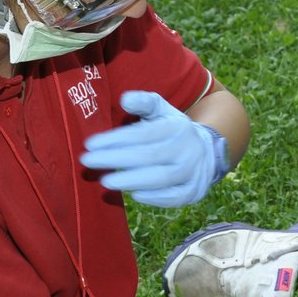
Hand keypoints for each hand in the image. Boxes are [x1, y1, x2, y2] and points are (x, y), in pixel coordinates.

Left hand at [81, 91, 228, 206]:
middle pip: (148, 156)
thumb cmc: (174, 131)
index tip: (90, 144)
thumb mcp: (162, 111)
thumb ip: (144, 102)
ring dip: (130, 181)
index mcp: (177, 127)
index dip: (115, 139)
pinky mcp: (193, 191)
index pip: (143, 134)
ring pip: (160, 178)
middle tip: (88, 162)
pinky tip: (132, 194)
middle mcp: (187, 149)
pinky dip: (153, 198)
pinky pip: (173, 197)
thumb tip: (124, 99)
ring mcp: (193, 171)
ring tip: (105, 181)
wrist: (209, 152)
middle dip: (115, 159)